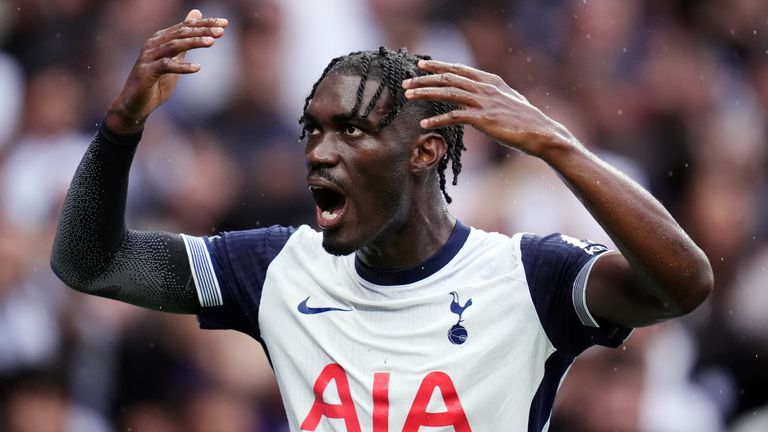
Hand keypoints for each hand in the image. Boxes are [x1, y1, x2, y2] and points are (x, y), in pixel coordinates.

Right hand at [105, 9, 227, 134]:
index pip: (185, 26)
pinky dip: (182, 66)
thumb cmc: (157, 82)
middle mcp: (153, 44)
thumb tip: (196, 15)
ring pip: (173, 45)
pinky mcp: (146, 72)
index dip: (205, 23)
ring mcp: (148, 57)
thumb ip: (186, 40)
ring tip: (211, 43)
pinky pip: (166, 66)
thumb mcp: (175, 59)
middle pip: (181, 33)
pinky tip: (197, 68)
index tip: (225, 23)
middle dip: (202, 31)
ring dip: (193, 43)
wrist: (136, 105)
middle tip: (221, 31)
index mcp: (161, 38)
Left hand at [402, 60, 575, 156]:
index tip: (422, 65)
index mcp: (491, 80)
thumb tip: (487, 91)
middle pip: (448, 78)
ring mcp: (484, 103)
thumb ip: (495, 93)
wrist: (542, 133)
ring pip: (447, 93)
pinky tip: (424, 124)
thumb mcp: (511, 99)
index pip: (459, 69)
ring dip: (425, 93)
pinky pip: (454, 117)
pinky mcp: (483, 120)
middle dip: (425, 78)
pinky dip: (437, 120)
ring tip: (408, 96)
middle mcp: (485, 88)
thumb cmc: (527, 120)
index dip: (438, 66)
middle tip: (407, 81)